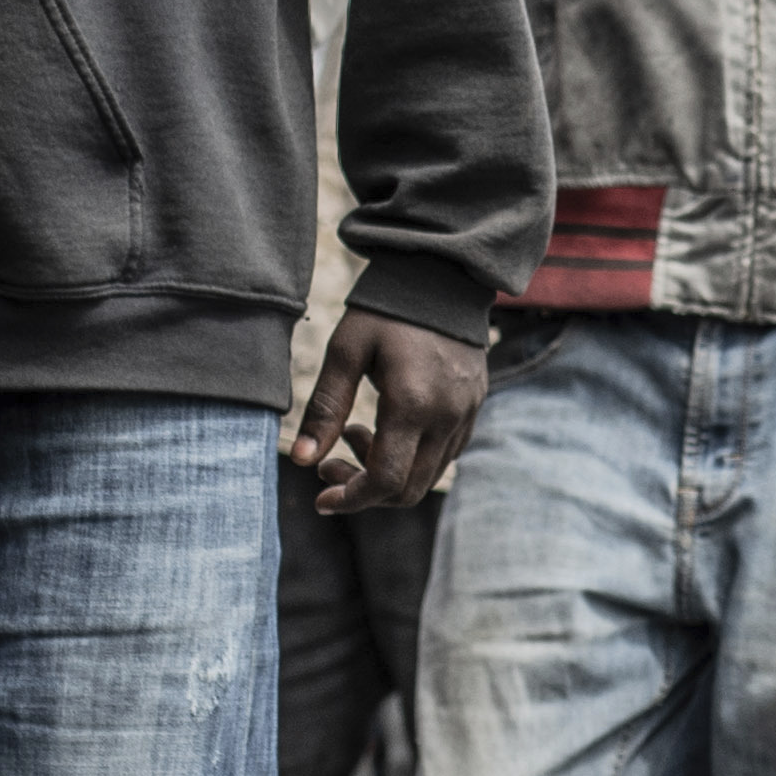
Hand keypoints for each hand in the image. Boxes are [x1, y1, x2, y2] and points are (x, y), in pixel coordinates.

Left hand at [286, 309, 491, 516]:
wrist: (442, 276)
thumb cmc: (385, 310)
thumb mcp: (345, 351)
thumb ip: (325, 408)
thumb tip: (302, 461)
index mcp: (412, 404)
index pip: (386, 481)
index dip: (351, 499)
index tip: (321, 499)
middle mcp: (446, 417)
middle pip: (408, 490)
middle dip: (364, 491)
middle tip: (329, 465)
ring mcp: (465, 414)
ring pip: (427, 476)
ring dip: (386, 473)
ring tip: (354, 434)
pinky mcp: (473, 408)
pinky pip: (444, 455)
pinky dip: (411, 458)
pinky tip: (387, 429)